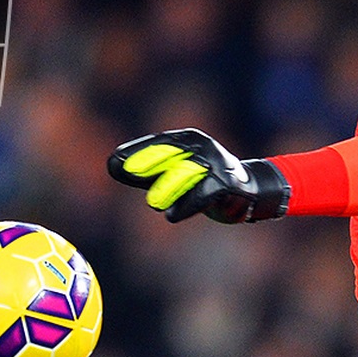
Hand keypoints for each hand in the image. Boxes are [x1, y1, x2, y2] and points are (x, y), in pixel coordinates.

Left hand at [107, 128, 290, 222]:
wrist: (248, 193)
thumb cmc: (202, 181)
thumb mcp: (171, 174)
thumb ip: (144, 172)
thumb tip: (110, 165)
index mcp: (188, 139)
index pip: (158, 143)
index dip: (136, 151)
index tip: (114, 161)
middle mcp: (202, 147)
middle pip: (170, 153)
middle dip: (147, 162)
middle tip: (126, 170)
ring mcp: (216, 164)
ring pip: (187, 174)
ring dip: (168, 188)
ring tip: (154, 204)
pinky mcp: (227, 184)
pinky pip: (203, 194)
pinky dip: (187, 205)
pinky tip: (171, 216)